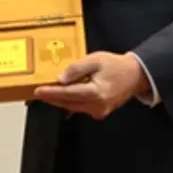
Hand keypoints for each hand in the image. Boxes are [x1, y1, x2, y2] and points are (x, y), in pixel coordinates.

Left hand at [33, 52, 149, 119]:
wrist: (134, 76)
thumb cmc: (115, 66)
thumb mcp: (95, 60)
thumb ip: (77, 68)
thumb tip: (61, 78)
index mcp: (96, 93)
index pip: (68, 93)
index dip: (51, 92)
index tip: (37, 91)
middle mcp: (96, 106)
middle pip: (68, 103)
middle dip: (52, 97)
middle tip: (37, 92)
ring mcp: (98, 112)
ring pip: (73, 106)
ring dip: (60, 100)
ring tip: (47, 92)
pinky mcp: (99, 112)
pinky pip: (80, 107)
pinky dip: (70, 100)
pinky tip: (62, 94)